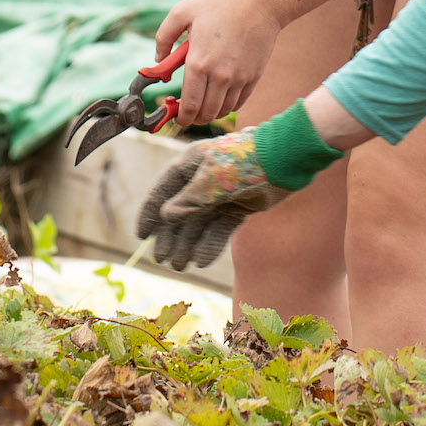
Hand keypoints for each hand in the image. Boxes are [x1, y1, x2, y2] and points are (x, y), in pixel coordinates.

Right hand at [136, 129, 289, 270]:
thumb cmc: (243, 163)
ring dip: (188, 244)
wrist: (284, 159)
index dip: (150, 213)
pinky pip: (220, 229)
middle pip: (180, 212)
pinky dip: (210, 244)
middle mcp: (203, 179)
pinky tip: (201, 261)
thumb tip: (166, 217)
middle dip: (170, 236)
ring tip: (180, 266)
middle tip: (163, 260)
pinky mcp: (239, 206)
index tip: (141, 236)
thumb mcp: (210, 182)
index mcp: (190, 165)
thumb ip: (188, 201)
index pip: (163, 191)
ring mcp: (221, 194)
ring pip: (199, 223)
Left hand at [155, 0, 281, 125]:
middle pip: (205, 114)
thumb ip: (163, 37)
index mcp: (198, 63)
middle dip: (192, 118)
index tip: (175, 115)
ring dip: (210, 114)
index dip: (179, 117)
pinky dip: (227, 106)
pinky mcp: (253, 77)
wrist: (259, 2)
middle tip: (186, 112)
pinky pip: (238, 102)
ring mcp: (239, 79)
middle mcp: (219, 76)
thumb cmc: (219, 4)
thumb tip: (158, 60)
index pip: (188, 106)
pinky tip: (219, 98)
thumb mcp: (182, 12)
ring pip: (222, 111)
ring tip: (202, 105)